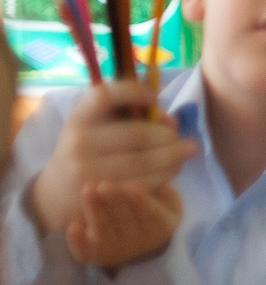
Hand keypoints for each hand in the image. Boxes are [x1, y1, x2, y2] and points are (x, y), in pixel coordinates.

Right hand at [25, 82, 192, 238]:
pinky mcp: (102, 193)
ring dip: (173, 155)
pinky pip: (143, 182)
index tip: (154, 97)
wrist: (58, 190)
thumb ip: (132, 117)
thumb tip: (170, 121)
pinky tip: (175, 167)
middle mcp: (80, 142)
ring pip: (144, 161)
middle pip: (138, 134)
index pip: (104, 96)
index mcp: (79, 117)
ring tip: (188, 150)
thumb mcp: (99, 126)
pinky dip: (165, 174)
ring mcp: (87, 170)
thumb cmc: (90, 149)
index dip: (133, 91)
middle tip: (178, 136)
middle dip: (167, 135)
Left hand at [62, 181, 183, 271]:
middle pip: (125, 222)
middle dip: (113, 202)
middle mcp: (142, 243)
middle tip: (102, 185)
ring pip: (105, 234)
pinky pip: (86, 252)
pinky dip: (78, 242)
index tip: (132, 186)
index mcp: (162, 226)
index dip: (141, 201)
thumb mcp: (160, 191)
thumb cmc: (146, 197)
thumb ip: (155, 180)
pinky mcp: (96, 256)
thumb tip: (149, 163)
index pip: (151, 214)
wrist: (133, 224)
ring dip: (95, 214)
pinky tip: (73, 227)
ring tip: (86, 191)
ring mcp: (118, 251)